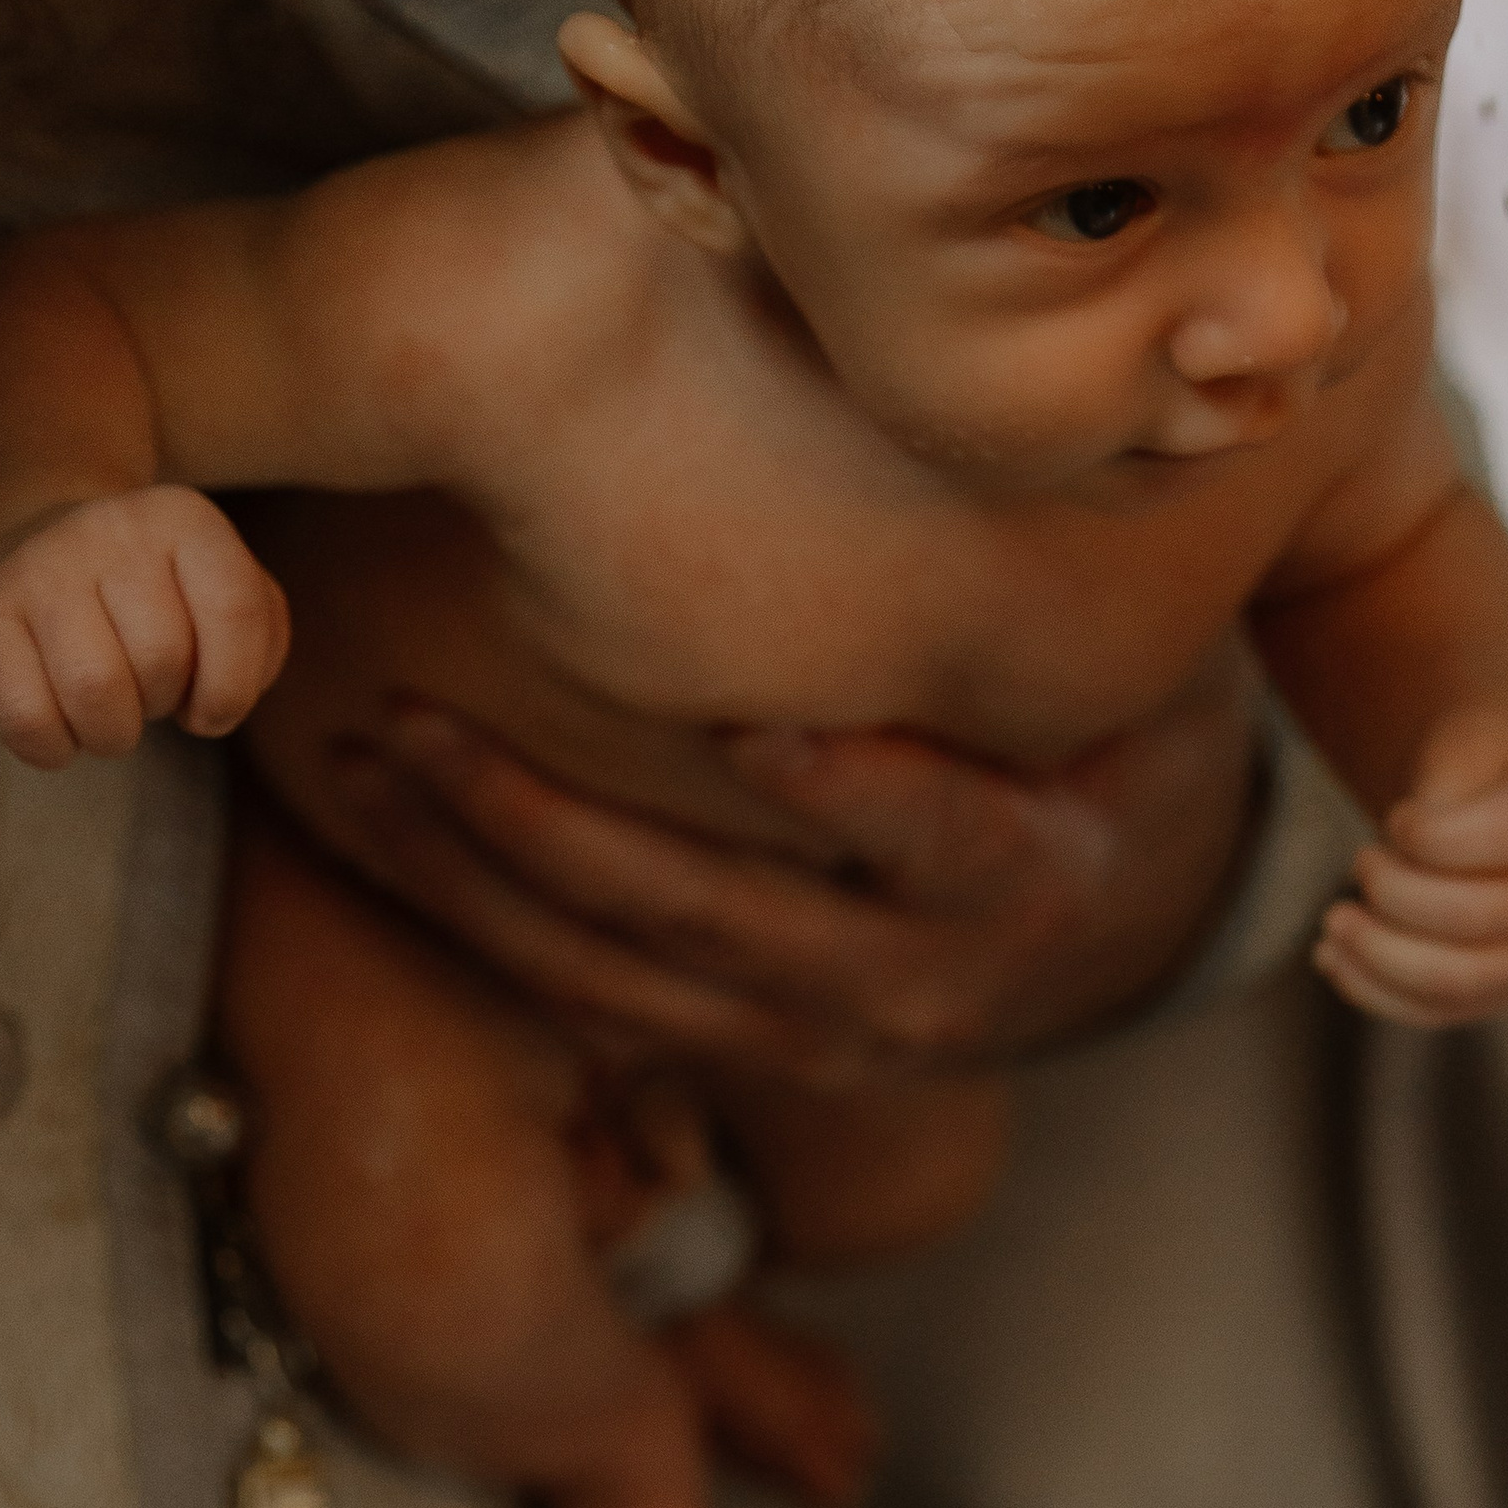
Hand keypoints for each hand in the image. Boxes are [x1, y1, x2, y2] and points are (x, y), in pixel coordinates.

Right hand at [0, 487, 287, 769]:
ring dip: (113, 734)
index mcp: (183, 517)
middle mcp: (108, 528)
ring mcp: (37, 566)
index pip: (236, 609)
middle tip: (147, 692)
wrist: (37, 548)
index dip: (233, 686)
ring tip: (110, 712)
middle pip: (162, 658)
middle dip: (165, 704)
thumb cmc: (154, 595)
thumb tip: (224, 695)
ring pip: (96, 693)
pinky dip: (56, 750)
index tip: (210, 708)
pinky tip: (62, 726)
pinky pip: (28, 720)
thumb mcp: (220, 591)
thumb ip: (257, 634)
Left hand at [312, 671, 1261, 1085]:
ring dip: (473, 883)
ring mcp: (824, 1040)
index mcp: (1026, 881)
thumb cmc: (1126, 761)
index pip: (940, 839)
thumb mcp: (1148, 691)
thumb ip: (1070, 613)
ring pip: (622, 981)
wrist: (1141, 941)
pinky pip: (602, 1013)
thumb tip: (1037, 449)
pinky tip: (391, 847)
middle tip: (408, 721)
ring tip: (359, 770)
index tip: (754, 722)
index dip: (851, 791)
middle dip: (541, 825)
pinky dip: (489, 936)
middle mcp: (915, 985)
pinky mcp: (758, 1057)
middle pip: (711, 919)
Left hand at [1314, 707, 1507, 1028]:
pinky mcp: (1493, 989)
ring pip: (1461, 979)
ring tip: (1334, 920)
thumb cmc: (1469, 765)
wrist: (1485, 799)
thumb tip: (1408, 848)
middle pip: (1483, 917)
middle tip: (1360, 861)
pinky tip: (1329, 955)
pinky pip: (1434, 1011)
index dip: (1436, 835)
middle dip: (1400, 894)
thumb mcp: (1462, 737)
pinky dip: (1372, 990)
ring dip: (1381, 954)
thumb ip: (1444, 777)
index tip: (1397, 818)